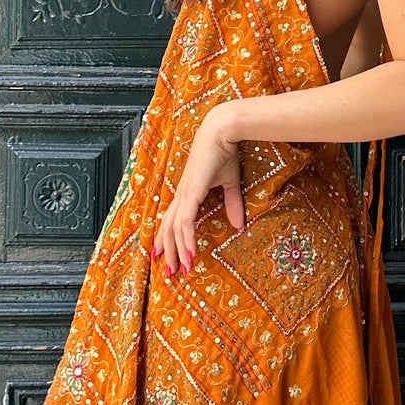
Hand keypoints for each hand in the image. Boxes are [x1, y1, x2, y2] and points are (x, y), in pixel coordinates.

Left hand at [153, 105, 245, 277]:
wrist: (223, 132)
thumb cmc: (224, 152)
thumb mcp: (230, 183)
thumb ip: (232, 204)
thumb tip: (239, 226)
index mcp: (188, 191)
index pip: (172, 220)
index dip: (168, 238)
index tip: (165, 256)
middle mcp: (182, 195)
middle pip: (168, 228)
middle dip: (168, 251)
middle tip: (169, 273)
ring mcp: (185, 194)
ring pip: (174, 229)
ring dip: (177, 251)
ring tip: (180, 270)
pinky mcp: (192, 192)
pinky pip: (185, 221)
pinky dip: (186, 239)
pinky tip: (189, 254)